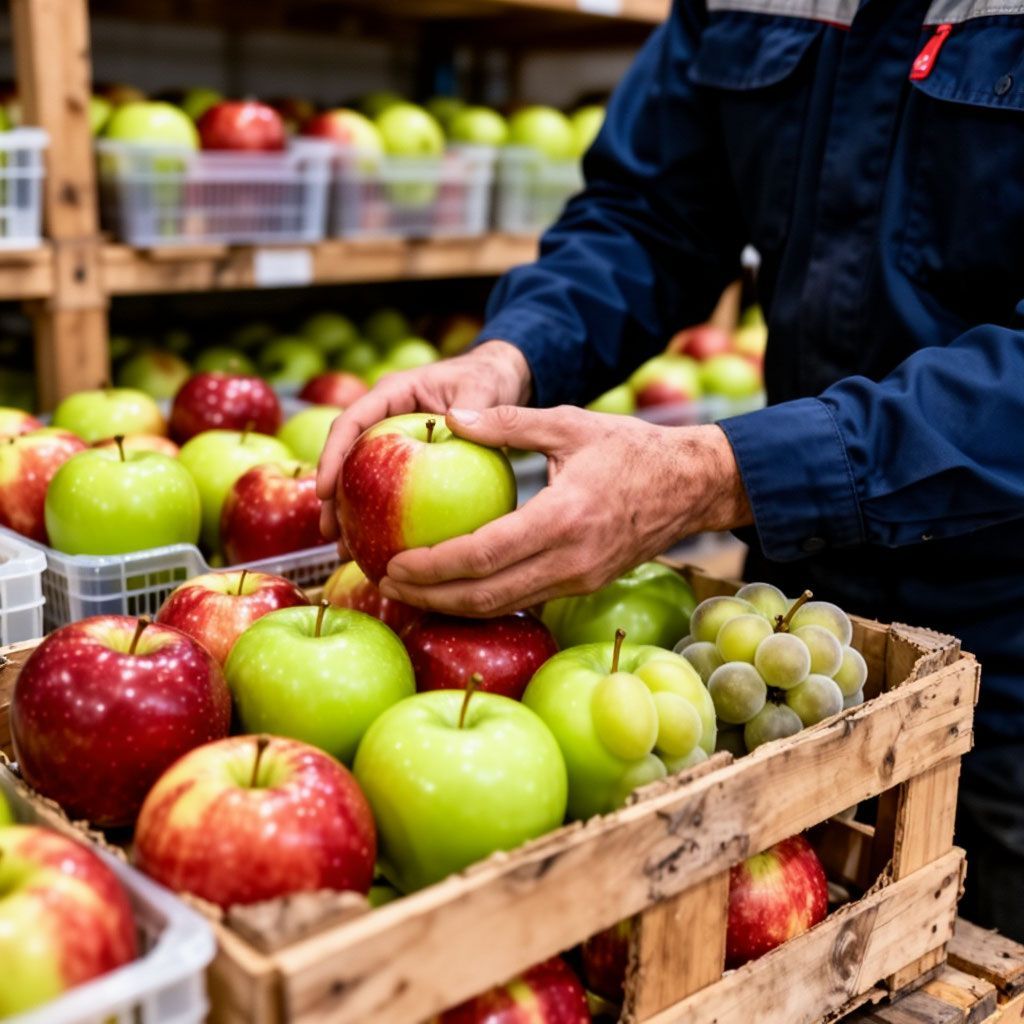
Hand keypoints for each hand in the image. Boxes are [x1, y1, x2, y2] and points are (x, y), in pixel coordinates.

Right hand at [316, 341, 531, 542]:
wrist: (497, 378)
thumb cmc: (487, 378)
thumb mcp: (484, 390)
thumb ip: (475, 408)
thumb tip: (456, 423)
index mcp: (394, 393)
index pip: (352, 421)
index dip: (333, 455)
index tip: (326, 490)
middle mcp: (385, 415)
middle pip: (347, 455)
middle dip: (333, 495)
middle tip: (329, 531)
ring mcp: (392, 439)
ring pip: (360, 477)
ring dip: (350, 511)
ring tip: (343, 549)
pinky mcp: (404, 460)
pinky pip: (385, 488)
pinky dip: (380, 515)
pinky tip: (379, 546)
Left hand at [378, 405, 752, 616]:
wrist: (691, 485)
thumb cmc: (630, 449)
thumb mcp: (569, 423)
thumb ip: (506, 421)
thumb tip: (448, 417)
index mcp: (563, 517)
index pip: (484, 555)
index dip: (433, 566)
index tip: (394, 562)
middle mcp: (571, 560)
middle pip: (486, 596)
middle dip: (430, 595)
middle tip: (386, 583)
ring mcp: (580, 579)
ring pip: (504, 606)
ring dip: (452, 605)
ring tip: (410, 591)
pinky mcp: (584, 585)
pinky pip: (524, 601)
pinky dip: (484, 600)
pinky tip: (454, 589)